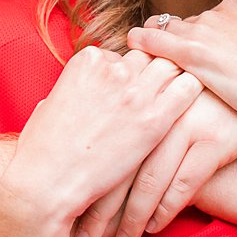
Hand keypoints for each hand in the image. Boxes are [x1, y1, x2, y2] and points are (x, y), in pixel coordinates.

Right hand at [0, 48, 200, 236]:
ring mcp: (136, 92)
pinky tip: (194, 103)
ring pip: (171, 66)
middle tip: (157, 90)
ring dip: (174, 77)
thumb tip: (82, 90)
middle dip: (152, 71)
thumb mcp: (50, 103)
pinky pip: (188, 88)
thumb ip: (74, 88)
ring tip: (176, 93)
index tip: (128, 88)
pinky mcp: (155, 119)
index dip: (128, 72)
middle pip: (149, 56)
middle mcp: (115, 68)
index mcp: (88, 59)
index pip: (123, 54)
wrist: (47, 182)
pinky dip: (192, 90)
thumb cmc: (42, 150)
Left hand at [77, 89, 236, 236]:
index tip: (69, 211)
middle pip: (118, 166)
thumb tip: (107, 142)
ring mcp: (189, 124)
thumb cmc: (218, 90)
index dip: (85, 181)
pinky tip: (154, 228)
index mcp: (144, 94)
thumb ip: (146, 106)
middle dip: (98, 211)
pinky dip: (165, 211)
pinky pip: (183, 185)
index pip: (104, 144)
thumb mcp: (177, 87)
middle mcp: (161, 109)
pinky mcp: (216, 141)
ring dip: (131, 220)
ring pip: (148, 181)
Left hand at [127, 0, 236, 134]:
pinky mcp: (194, 54)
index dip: (217, 35)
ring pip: (175, 29)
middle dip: (192, 40)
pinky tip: (132, 44)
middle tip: (183, 61)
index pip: (225, 18)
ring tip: (149, 54)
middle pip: (199, 23)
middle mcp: (229, 12)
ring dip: (163, 40)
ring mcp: (210, 31)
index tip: (214, 50)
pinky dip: (143, 41)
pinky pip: (156, 40)